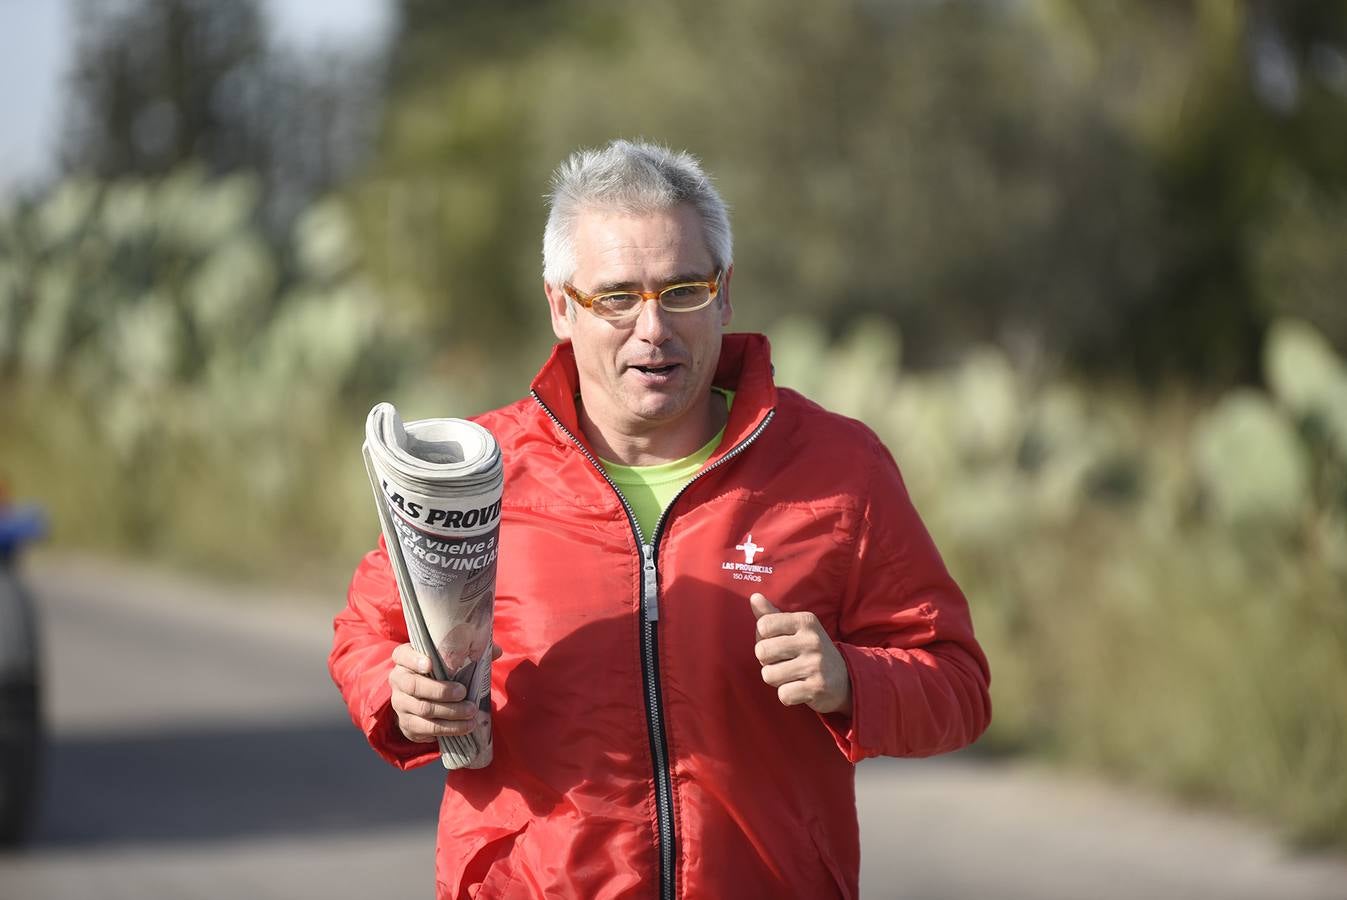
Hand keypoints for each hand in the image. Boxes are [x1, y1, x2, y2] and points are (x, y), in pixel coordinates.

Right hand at [388, 642, 499, 742]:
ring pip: (423, 709)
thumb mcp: (450, 659)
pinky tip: (465, 726)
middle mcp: (398, 680)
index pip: (402, 655)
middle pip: (414, 685)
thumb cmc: (441, 672)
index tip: (430, 664)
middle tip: (463, 692)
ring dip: (450, 712)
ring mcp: (400, 703)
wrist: (425, 699)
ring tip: (471, 712)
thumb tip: (497, 650)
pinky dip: (449, 728)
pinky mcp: (407, 724)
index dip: (414, 660)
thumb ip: (471, 652)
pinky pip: (427, 728)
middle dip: (441, 690)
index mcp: (405, 659)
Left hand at [750, 593, 851, 715]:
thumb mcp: (795, 629)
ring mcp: (816, 664)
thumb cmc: (809, 651)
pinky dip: (787, 695)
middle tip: (784, 662)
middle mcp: (812, 640)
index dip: (764, 639)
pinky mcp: (817, 687)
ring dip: (776, 680)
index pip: (763, 625)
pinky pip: (783, 694)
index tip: (779, 643)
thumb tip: (754, 597)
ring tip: (792, 675)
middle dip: (767, 661)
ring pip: (769, 675)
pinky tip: (800, 689)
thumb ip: (772, 615)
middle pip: (762, 651)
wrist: (845, 679)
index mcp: (805, 621)